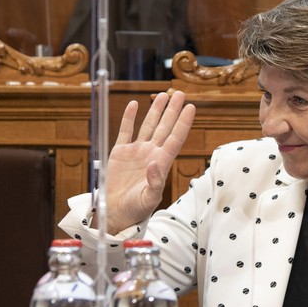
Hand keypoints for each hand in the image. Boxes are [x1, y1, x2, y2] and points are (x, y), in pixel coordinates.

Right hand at [104, 91, 195, 233]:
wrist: (116, 212)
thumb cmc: (136, 209)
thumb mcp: (149, 198)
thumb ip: (155, 182)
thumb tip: (155, 163)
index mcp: (162, 163)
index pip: (176, 138)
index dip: (184, 123)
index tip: (191, 107)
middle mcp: (151, 153)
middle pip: (165, 127)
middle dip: (173, 110)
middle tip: (180, 93)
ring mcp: (136, 151)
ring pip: (148, 126)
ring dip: (155, 110)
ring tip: (163, 94)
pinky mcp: (120, 152)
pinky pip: (126, 130)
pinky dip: (129, 117)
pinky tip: (134, 104)